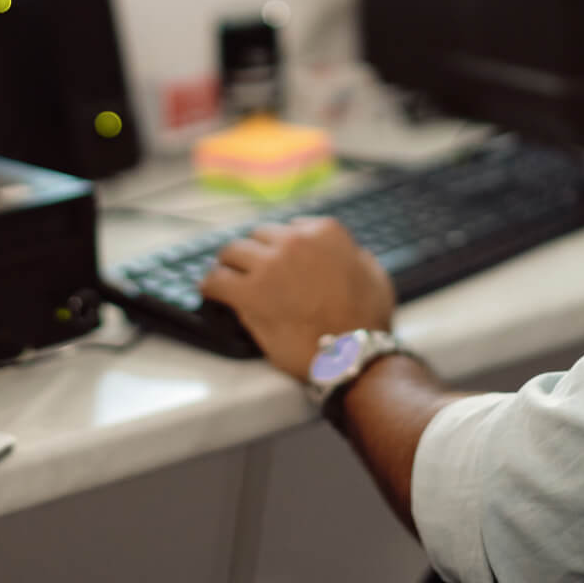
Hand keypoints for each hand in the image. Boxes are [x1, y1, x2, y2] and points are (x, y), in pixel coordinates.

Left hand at [201, 217, 395, 379]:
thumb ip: (353, 255)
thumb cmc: (367, 320)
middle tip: (251, 271)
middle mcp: (294, 240)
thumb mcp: (373, 273)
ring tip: (225, 277)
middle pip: (258, 236)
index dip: (283, 247)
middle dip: (255, 253)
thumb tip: (345, 254)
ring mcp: (270, 265)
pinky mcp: (249, 293)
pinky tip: (209, 291)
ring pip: (232, 252)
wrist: (354, 355)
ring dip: (229, 265)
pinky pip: (215, 280)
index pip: (290, 227)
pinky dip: (210, 285)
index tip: (278, 260)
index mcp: (324, 231)